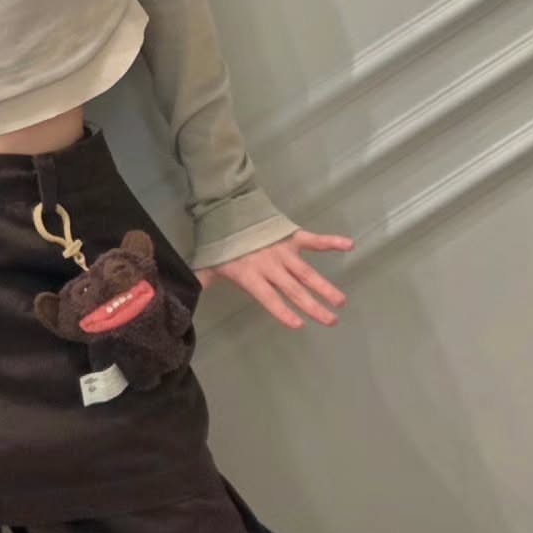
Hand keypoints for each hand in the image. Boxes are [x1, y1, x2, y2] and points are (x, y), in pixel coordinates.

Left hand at [195, 231, 351, 329]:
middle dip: (313, 306)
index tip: (298, 325)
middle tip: (331, 321)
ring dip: (325, 287)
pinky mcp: (292, 236)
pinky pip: (314, 240)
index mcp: (251, 275)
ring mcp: (283, 250)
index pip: (269, 298)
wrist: (229, 206)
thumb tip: (184, 297)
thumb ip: (202, 281)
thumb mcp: (210, 264)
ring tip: (341, 301)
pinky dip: (331, 242)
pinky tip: (349, 245)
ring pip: (307, 272)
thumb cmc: (221, 241)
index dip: (282, 311)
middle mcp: (270, 265)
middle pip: (294, 290)